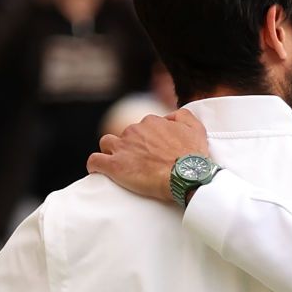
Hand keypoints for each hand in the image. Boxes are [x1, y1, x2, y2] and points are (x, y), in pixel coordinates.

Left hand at [87, 109, 209, 201]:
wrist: (187, 176)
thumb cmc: (193, 155)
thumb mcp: (196, 128)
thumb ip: (183, 115)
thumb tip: (168, 116)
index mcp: (151, 122)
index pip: (143, 127)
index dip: (147, 140)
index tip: (153, 152)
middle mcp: (134, 131)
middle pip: (126, 135)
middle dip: (131, 146)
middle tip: (142, 163)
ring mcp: (123, 147)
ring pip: (106, 143)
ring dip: (111, 152)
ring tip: (120, 165)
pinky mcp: (114, 165)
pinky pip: (94, 161)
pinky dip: (95, 165)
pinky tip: (99, 171)